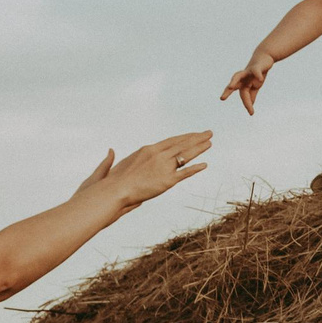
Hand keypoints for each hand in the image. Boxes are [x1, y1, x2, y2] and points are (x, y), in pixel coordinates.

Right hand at [83, 131, 211, 208]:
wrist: (116, 189)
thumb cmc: (115, 179)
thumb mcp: (120, 164)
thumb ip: (120, 158)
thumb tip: (111, 150)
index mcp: (149, 149)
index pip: (171, 141)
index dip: (184, 137)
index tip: (194, 134)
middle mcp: (158, 155)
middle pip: (182, 144)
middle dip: (196, 138)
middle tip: (208, 133)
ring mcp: (164, 167)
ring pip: (186, 154)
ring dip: (199, 148)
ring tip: (210, 143)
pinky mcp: (167, 180)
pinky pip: (185, 173)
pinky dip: (196, 168)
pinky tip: (205, 165)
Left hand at [220, 53, 275, 115]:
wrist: (265, 58)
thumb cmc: (258, 72)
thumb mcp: (256, 86)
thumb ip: (251, 95)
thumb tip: (250, 106)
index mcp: (243, 83)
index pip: (243, 95)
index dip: (247, 104)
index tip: (251, 113)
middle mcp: (243, 77)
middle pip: (233, 84)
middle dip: (227, 91)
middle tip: (222, 98)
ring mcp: (248, 72)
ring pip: (238, 76)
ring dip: (233, 81)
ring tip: (230, 87)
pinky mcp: (256, 67)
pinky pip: (255, 71)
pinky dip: (257, 75)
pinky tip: (259, 79)